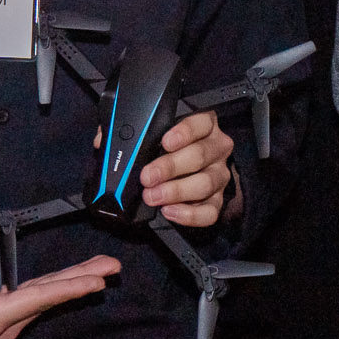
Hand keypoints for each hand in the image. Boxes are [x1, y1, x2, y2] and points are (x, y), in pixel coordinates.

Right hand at [0, 245, 120, 338]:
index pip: (37, 300)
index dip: (68, 288)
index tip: (98, 281)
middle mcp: (1, 328)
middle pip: (47, 300)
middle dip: (81, 282)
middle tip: (114, 268)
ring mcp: (1, 326)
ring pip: (43, 300)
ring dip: (71, 283)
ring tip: (102, 268)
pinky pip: (33, 299)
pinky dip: (54, 287)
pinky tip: (71, 277)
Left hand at [138, 111, 235, 228]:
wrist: (177, 172)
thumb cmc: (165, 149)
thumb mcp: (157, 135)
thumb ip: (145, 137)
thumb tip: (119, 146)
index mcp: (205, 126)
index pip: (201, 123)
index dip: (184, 132)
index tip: (165, 142)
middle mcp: (217, 149)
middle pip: (200, 155)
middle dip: (170, 167)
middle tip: (148, 177)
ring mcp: (219, 175)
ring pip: (205, 184)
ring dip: (176, 192)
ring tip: (153, 197)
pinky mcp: (218, 200)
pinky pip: (210, 211)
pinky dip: (189, 214)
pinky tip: (169, 211)